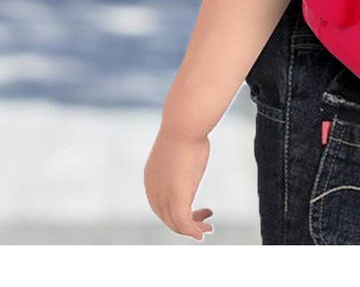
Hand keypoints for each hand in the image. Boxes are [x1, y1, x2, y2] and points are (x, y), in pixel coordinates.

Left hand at [144, 126, 214, 240]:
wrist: (184, 126)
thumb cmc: (186, 131)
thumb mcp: (180, 149)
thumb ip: (181, 159)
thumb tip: (191, 150)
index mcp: (151, 178)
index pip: (161, 205)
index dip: (177, 212)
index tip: (196, 210)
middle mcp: (154, 190)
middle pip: (167, 217)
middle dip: (186, 223)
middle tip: (205, 224)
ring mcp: (164, 195)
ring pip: (176, 223)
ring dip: (192, 229)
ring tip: (207, 229)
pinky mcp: (177, 197)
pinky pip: (184, 222)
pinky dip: (193, 230)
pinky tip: (202, 232)